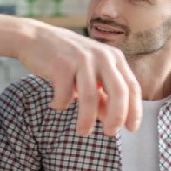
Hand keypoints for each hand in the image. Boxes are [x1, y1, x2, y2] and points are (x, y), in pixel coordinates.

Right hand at [15, 23, 140, 136]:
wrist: (35, 37)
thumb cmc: (66, 59)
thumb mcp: (90, 73)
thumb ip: (102, 94)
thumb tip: (110, 120)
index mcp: (114, 58)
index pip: (132, 87)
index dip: (134, 110)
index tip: (132, 128)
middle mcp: (102, 56)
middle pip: (118, 92)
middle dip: (117, 117)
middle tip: (110, 132)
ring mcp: (82, 59)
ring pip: (91, 97)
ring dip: (87, 119)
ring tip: (82, 131)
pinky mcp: (61, 64)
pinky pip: (65, 95)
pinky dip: (61, 105)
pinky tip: (56, 104)